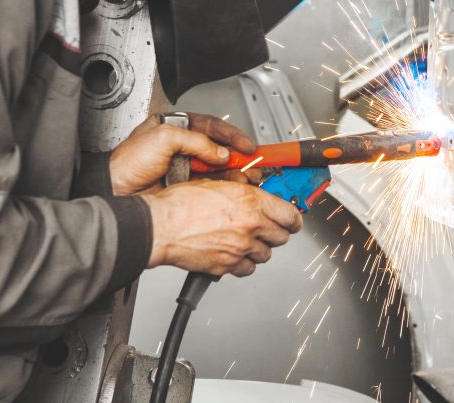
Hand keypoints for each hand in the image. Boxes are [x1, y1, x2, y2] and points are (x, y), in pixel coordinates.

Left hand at [110, 113, 259, 195]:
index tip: (247, 145)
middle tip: (253, 162)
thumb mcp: (162, 139)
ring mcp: (185, 166)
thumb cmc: (127, 162)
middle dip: (238, 155)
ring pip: (219, 168)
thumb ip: (195, 141)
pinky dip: (225, 187)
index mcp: (177, 127)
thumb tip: (219, 152)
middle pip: (219, 148)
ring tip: (248, 177)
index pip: (212, 127)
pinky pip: (211, 184)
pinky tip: (234, 188)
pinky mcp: (186, 186)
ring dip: (235, 172)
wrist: (114, 190)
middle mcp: (183, 146)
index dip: (232, 135)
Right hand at [141, 180, 302, 275]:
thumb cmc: (180, 203)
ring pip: (266, 254)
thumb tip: (253, 195)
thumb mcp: (217, 184)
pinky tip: (235, 254)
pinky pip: (247, 268)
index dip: (294, 218)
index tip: (294, 219)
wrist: (159, 225)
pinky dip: (244, 263)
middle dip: (277, 232)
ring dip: (260, 248)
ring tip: (247, 240)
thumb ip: (241, 192)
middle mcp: (250, 225)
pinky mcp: (227, 266)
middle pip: (281, 236)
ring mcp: (240, 248)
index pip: (290, 214)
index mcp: (251, 202)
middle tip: (269, 228)